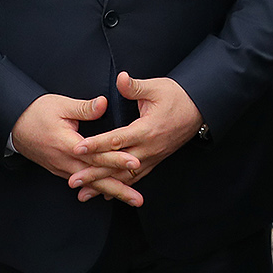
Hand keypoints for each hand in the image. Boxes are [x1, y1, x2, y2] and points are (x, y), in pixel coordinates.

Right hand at [9, 94, 138, 192]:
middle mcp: (65, 161)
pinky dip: (97, 188)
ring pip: (90, 184)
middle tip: (138, 199)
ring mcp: (62, 169)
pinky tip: (110, 193)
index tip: (135, 163)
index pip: (96, 155)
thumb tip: (104, 103)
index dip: (116, 160)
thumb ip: (84, 108)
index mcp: (67, 144)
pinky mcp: (60, 170)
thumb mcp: (61, 105)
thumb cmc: (36, 112)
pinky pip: (82, 182)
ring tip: (130, 199)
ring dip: (111, 192)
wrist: (13, 125)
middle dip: (119, 189)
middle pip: (96, 179)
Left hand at [70, 72, 203, 202]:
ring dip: (104, 186)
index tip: (77, 149)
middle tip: (73, 181)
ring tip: (83, 194)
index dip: (96, 144)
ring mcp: (153, 157)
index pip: (116, 140)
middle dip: (94, 174)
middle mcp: (148, 148)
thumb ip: (135, 87)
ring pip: (125, 177)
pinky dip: (120, 186)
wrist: (200, 109)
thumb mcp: (156, 87)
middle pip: (117, 165)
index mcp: (146, 130)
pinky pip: (136, 178)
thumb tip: (120, 78)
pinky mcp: (156, 160)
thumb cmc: (177, 96)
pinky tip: (107, 195)